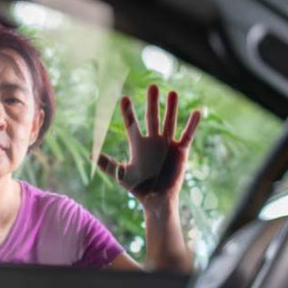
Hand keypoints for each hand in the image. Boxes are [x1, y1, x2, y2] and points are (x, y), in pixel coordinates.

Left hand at [97, 84, 200, 209]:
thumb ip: (108, 165)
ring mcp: (167, 144)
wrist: (157, 200)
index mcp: (138, 145)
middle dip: (152, 103)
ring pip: (169, 122)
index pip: (132, 124)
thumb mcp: (121, 176)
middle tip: (152, 87)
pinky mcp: (181, 151)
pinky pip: (187, 135)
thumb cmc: (138, 188)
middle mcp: (153, 141)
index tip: (124, 98)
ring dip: (171, 108)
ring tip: (172, 92)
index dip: (128, 112)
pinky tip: (196, 112)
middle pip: (152, 118)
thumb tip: (91, 156)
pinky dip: (191, 125)